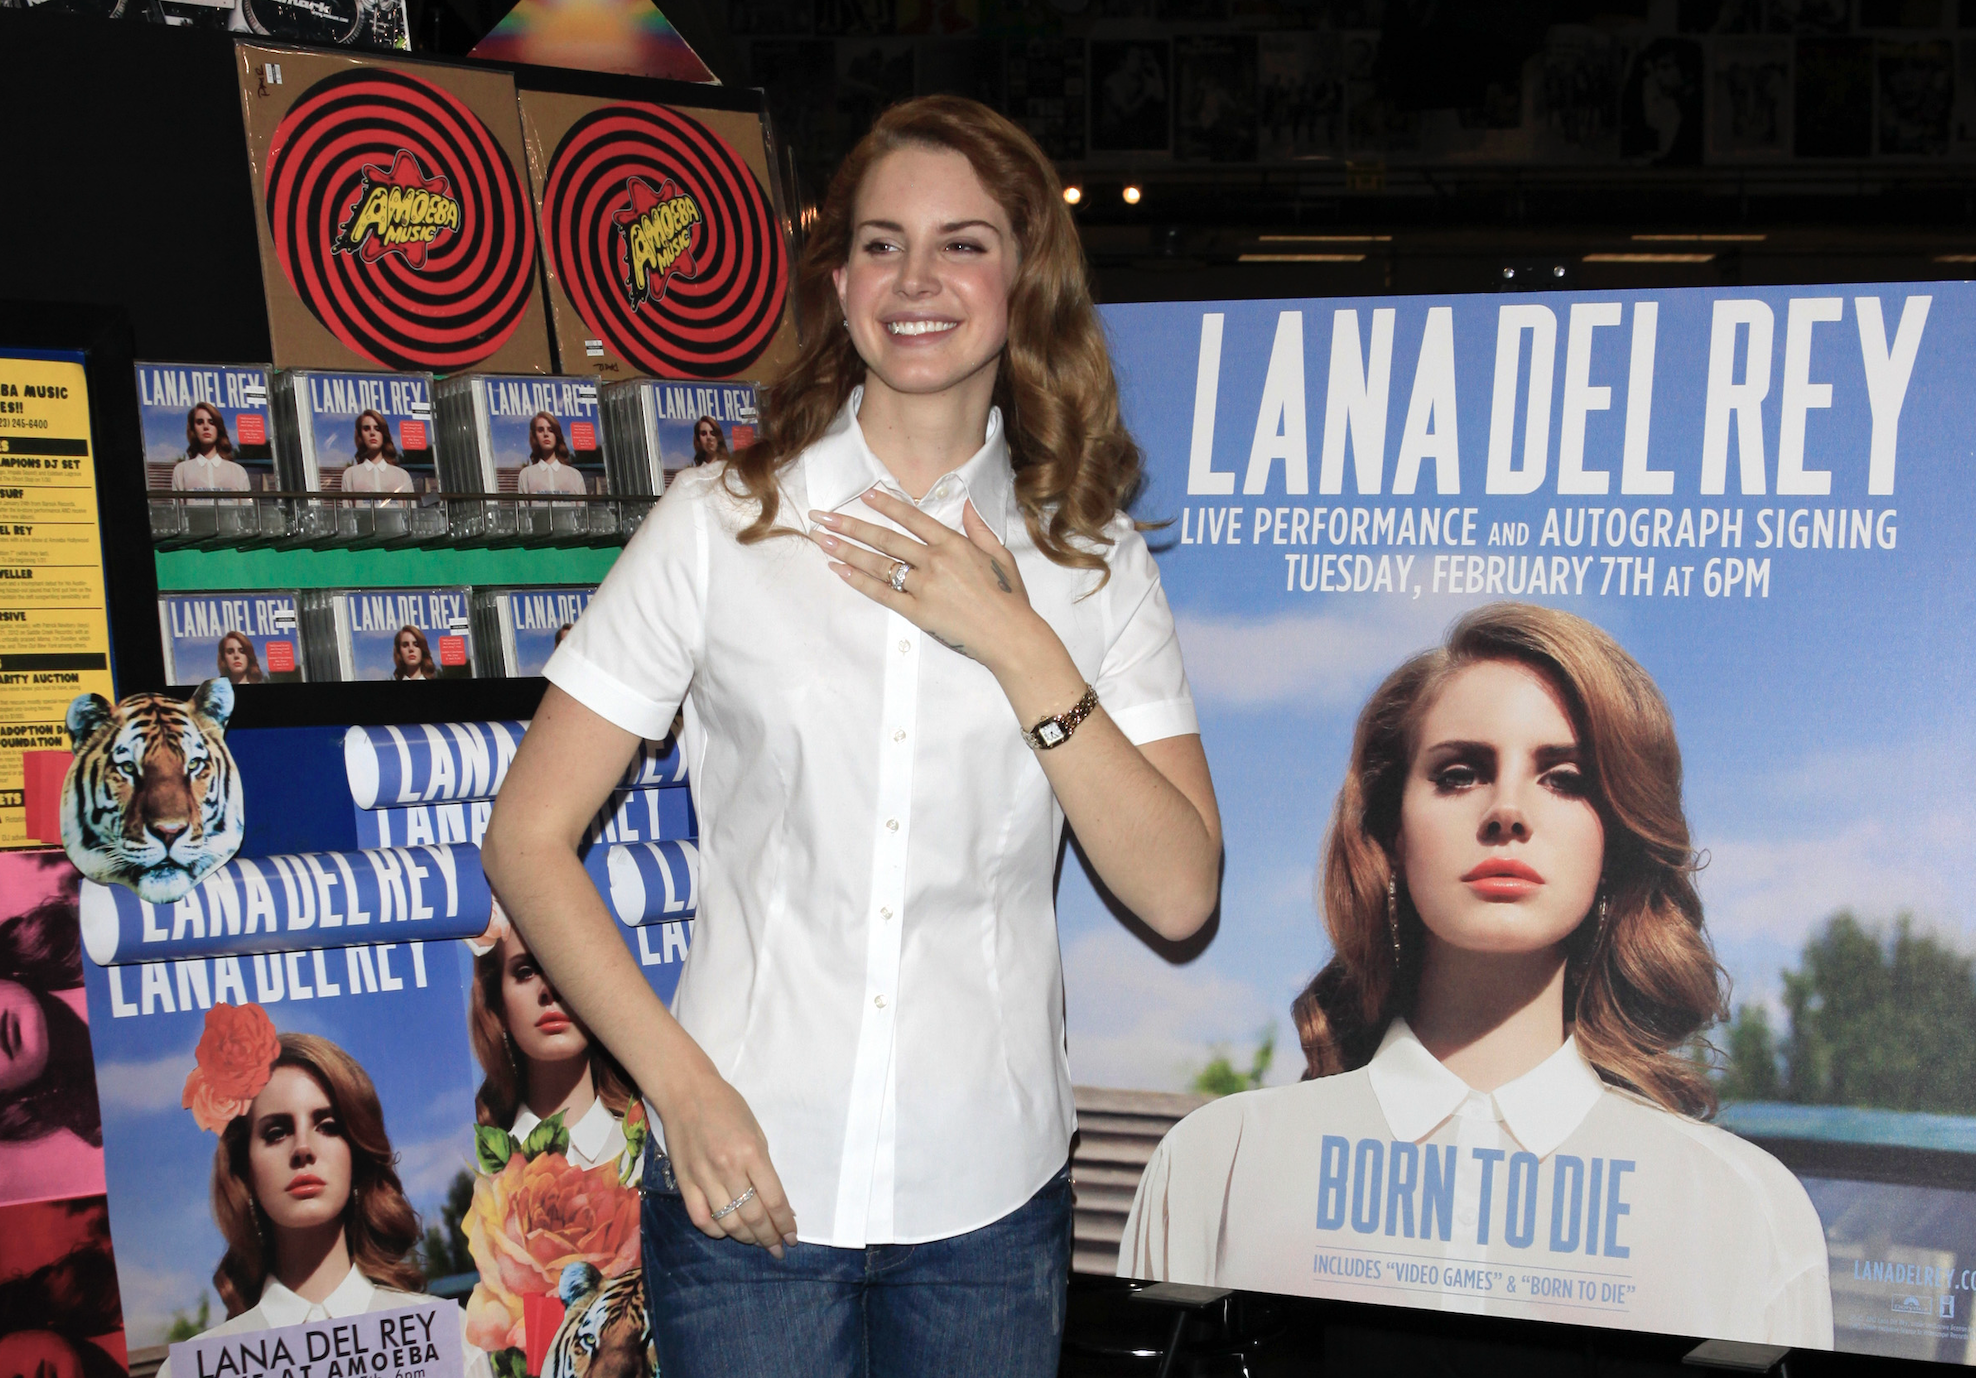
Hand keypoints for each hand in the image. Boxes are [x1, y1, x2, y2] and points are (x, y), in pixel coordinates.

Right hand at [655, 1065, 797, 1256]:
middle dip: (769, 1237)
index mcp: (751, 1153)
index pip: (773, 1200)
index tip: (792, 1237)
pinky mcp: (683, 1182)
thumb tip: (778, 1203)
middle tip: (777, 1247)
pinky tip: (727, 1231)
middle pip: (753, 1217)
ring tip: (757, 1241)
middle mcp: (728, 1169)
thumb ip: (765, 1168)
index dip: (785, 1224)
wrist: (685, 1092)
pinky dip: (716, 1231)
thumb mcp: (756, 1132)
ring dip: (746, 1238)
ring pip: (728, 1223)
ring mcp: (703, 1178)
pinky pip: (700, 1218)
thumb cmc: (727, 1107)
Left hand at [807, 489, 1042, 673]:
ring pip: (878, 563)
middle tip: (823, 516)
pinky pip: (881, 593)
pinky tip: (839, 569)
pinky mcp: (917, 612)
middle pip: (885, 538)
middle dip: (851, 525)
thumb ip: (979, 529)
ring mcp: (924, 587)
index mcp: (954, 544)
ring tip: (822, 539)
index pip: (913, 518)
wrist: (1010, 636)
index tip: (864, 494)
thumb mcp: (1000, 555)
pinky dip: (858, 580)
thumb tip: (967, 505)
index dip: (886, 504)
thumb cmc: (1009, 597)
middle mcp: (935, 561)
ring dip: (846, 550)